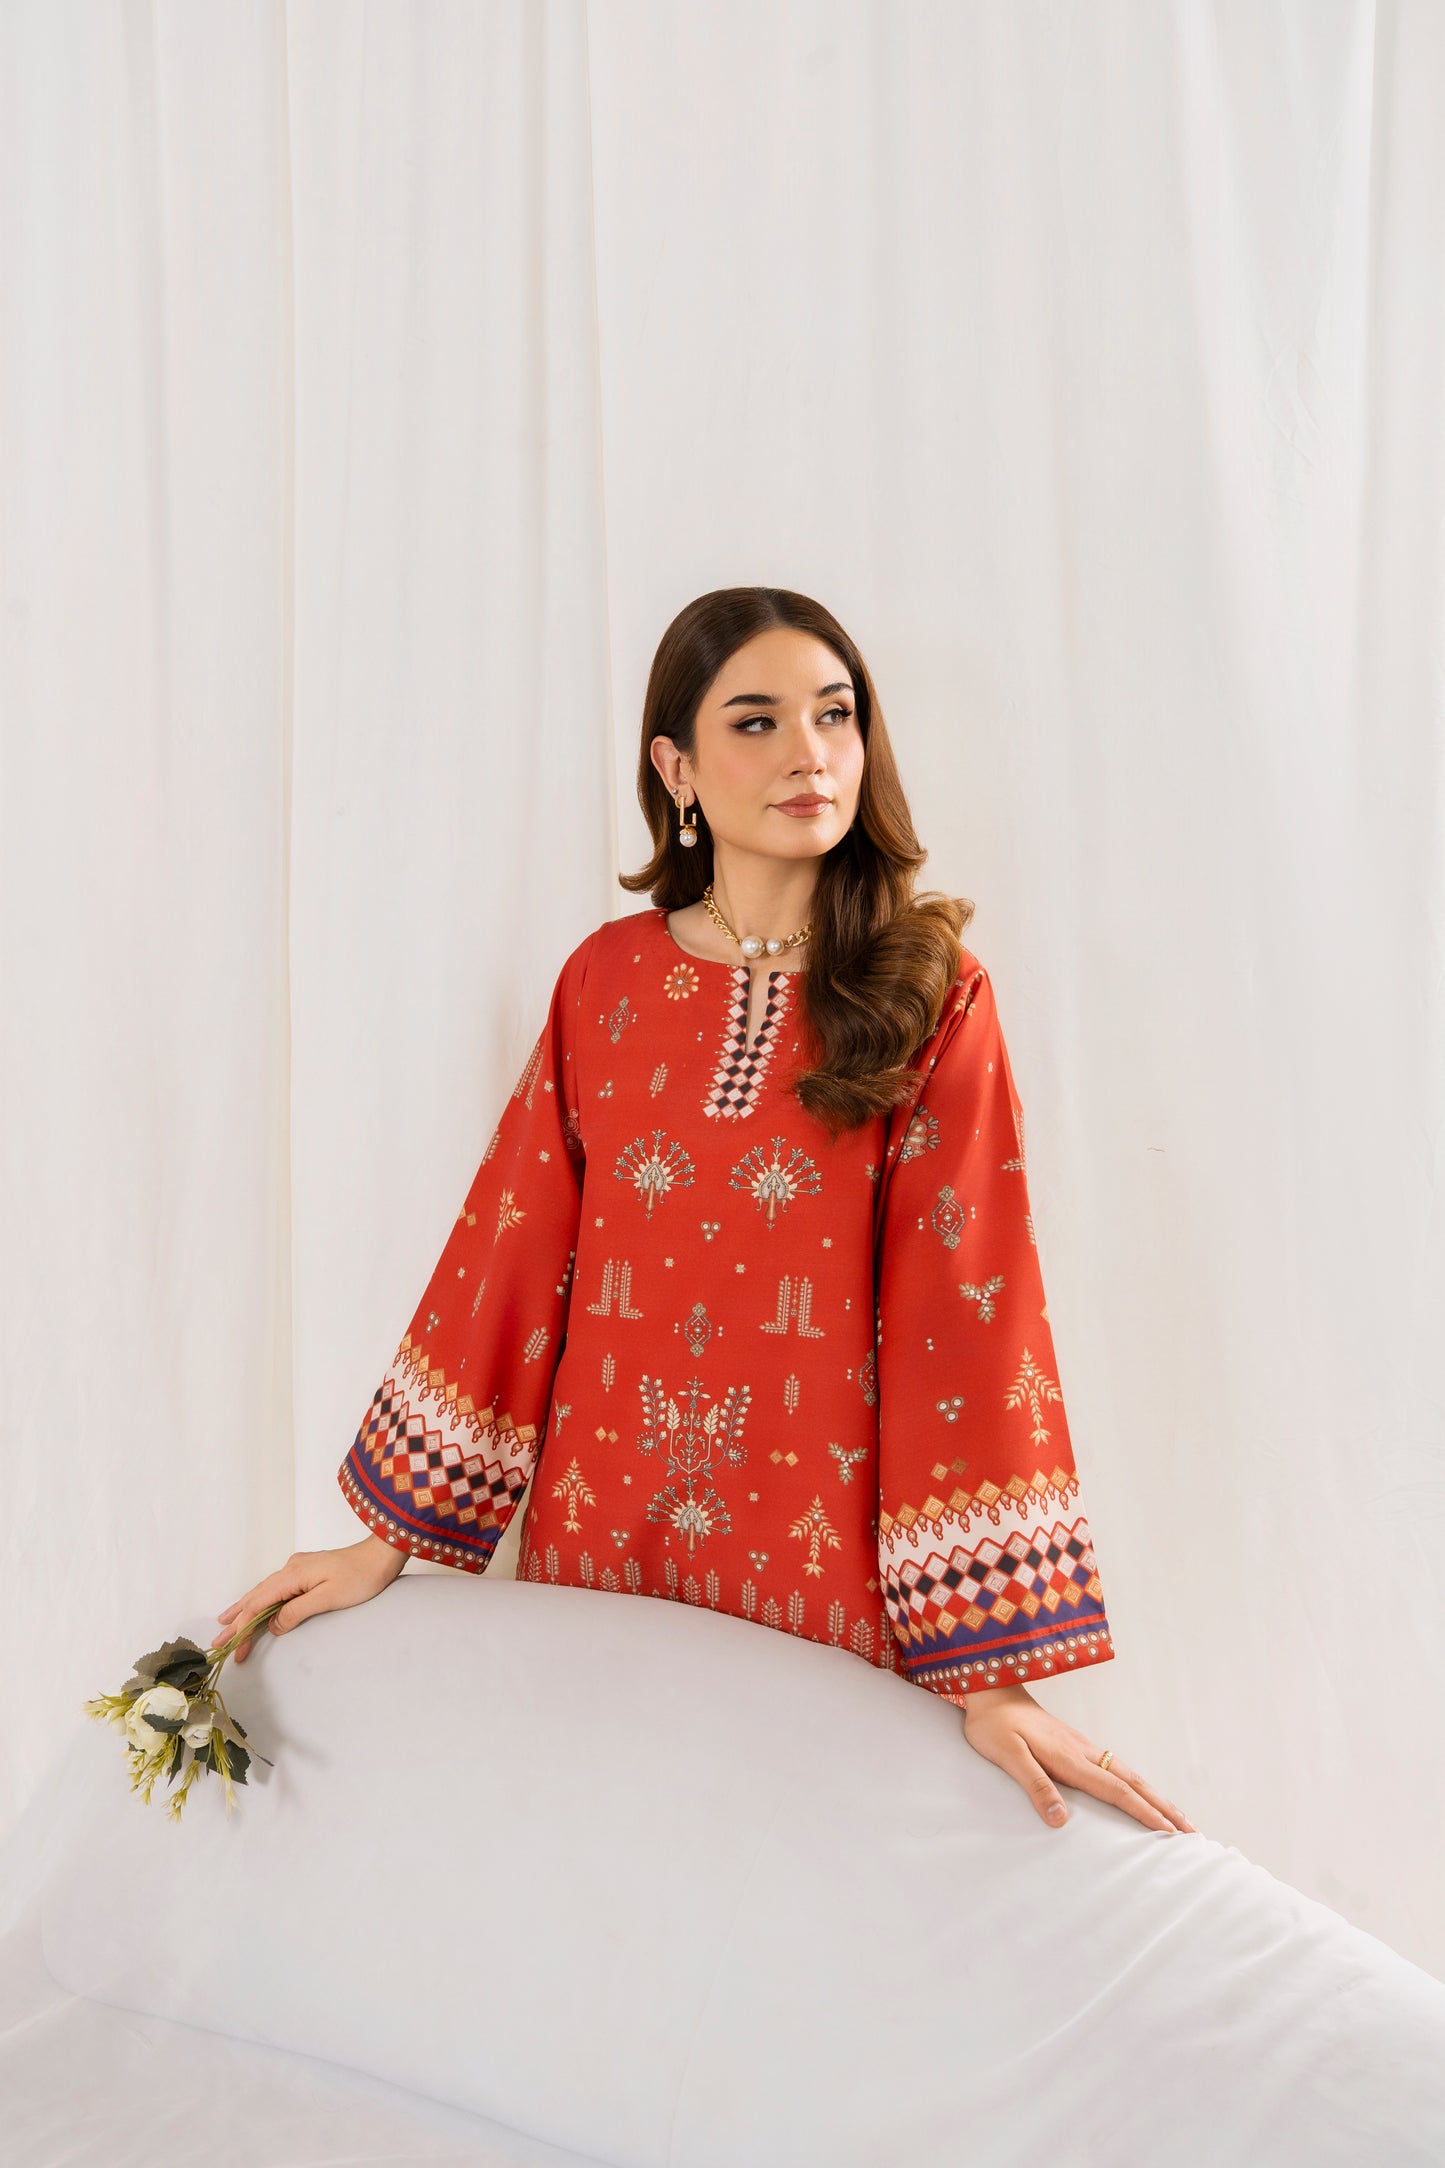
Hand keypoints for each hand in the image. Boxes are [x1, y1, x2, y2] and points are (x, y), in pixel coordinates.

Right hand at [211, 1535, 408, 1661]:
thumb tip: (273, 1625)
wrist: (381, 1555)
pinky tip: (256, 1607)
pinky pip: (275, 1590)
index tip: (233, 1649)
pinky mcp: (306, 1572)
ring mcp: (297, 1569)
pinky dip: (261, 1601)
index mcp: (292, 1575)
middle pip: (255, 1598)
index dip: (243, 1628)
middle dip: (235, 1620)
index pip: (258, 1605)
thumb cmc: (361, 1577)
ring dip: (245, 1610)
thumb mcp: (328, 1598)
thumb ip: (297, 1612)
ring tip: (225, 1624)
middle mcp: (290, 1569)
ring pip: (263, 1593)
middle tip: (216, 1641)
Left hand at [960, 1683, 1197, 1834]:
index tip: (1171, 1833)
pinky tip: (1140, 1793)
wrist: (990, 1690)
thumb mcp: (1008, 1756)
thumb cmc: (994, 1726)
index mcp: (1070, 1758)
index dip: (1144, 1813)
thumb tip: (1061, 1821)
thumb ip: (1035, 1786)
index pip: (1116, 1791)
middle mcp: (1084, 1752)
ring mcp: (1082, 1746)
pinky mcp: (1076, 1744)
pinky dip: (1137, 1786)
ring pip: (1128, 1775)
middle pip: (1133, 1783)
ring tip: (1178, 1818)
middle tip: (1193, 1831)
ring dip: (1156, 1797)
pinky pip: (1116, 1769)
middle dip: (1164, 1807)